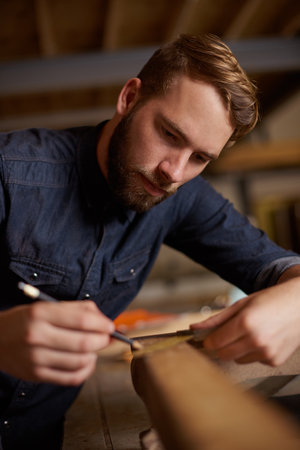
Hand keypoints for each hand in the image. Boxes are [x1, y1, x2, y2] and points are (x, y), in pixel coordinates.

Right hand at [0, 300, 114, 384]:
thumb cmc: (25, 320)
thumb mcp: (46, 306)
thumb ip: (76, 309)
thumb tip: (103, 319)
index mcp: (40, 314)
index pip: (81, 320)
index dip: (102, 324)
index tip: (110, 326)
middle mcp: (36, 336)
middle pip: (83, 343)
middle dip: (102, 340)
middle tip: (107, 338)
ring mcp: (35, 358)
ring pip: (79, 362)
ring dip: (95, 355)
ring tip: (94, 349)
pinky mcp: (36, 375)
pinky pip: (71, 378)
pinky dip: (85, 371)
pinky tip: (86, 362)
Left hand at [190, 277, 299, 365]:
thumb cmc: (271, 300)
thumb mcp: (241, 304)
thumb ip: (216, 319)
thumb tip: (193, 327)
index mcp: (245, 323)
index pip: (215, 343)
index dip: (208, 340)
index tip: (207, 338)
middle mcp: (256, 340)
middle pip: (223, 354)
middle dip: (221, 345)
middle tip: (229, 333)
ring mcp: (266, 353)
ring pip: (238, 359)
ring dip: (238, 350)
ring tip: (250, 333)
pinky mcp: (274, 361)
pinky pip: (254, 361)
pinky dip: (253, 352)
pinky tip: (263, 339)